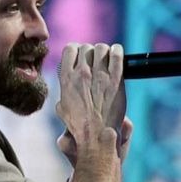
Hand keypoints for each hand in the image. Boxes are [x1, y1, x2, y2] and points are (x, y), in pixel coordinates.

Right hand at [55, 43, 126, 160]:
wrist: (97, 134)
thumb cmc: (80, 125)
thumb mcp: (62, 108)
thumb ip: (64, 91)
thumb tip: (67, 82)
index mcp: (67, 78)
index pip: (69, 49)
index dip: (76, 50)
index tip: (81, 56)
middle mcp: (82, 73)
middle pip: (86, 47)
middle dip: (91, 52)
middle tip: (95, 61)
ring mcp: (100, 74)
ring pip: (102, 48)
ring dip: (104, 52)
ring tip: (106, 60)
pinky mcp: (116, 78)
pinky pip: (117, 54)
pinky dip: (117, 51)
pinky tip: (117, 55)